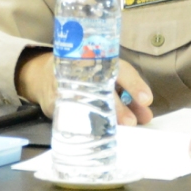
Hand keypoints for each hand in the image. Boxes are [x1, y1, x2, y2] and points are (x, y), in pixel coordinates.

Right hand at [16, 52, 152, 124]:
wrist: (44, 74)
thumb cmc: (85, 77)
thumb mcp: (105, 79)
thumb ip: (126, 96)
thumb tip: (146, 116)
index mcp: (100, 60)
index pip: (121, 70)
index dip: (134, 84)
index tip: (147, 100)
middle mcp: (83, 67)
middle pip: (103, 86)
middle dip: (118, 106)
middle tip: (131, 122)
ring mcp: (66, 82)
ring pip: (86, 100)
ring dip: (100, 116)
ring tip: (113, 129)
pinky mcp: (53, 98)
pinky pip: (67, 110)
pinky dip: (80, 121)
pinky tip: (91, 131)